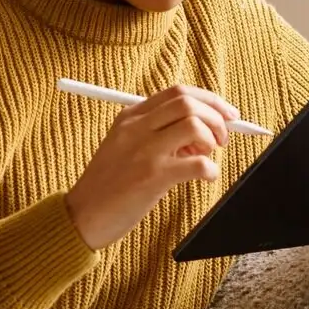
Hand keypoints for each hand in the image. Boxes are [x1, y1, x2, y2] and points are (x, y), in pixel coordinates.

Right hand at [64, 85, 244, 248]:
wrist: (82, 216)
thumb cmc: (108, 185)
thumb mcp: (123, 146)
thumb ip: (156, 134)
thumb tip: (201, 132)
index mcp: (130, 117)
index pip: (177, 92)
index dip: (209, 100)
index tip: (225, 114)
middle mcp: (136, 128)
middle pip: (188, 102)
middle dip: (216, 116)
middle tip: (222, 138)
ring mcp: (145, 151)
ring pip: (194, 125)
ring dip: (212, 139)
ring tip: (207, 157)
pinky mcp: (153, 177)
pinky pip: (198, 164)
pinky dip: (211, 170)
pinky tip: (205, 178)